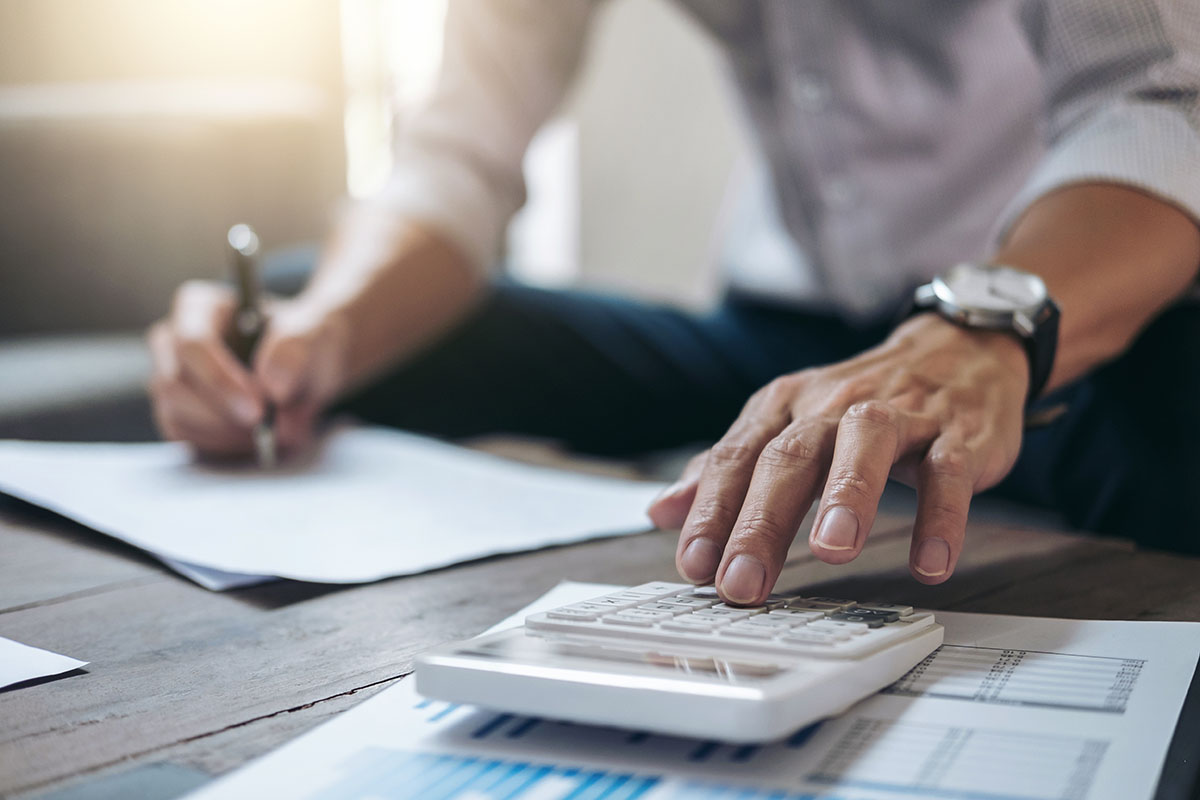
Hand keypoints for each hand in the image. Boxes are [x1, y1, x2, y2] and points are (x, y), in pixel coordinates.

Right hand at [147, 281, 348, 456]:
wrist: (309, 368)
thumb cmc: (306, 342)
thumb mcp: (314, 335)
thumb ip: (295, 351)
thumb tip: (273, 386)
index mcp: (200, 306)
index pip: (191, 344)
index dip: (220, 381)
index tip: (257, 410)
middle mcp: (173, 340)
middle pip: (175, 384)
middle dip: (223, 416)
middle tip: (269, 432)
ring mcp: (170, 377)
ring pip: (175, 414)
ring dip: (224, 434)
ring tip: (270, 435)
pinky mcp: (177, 410)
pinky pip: (184, 435)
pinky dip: (220, 445)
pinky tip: (253, 440)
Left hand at [647, 314, 1028, 602]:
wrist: (956, 351)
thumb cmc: (860, 401)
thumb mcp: (786, 424)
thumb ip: (727, 468)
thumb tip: (663, 511)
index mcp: (784, 407)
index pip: (736, 457)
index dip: (710, 511)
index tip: (694, 565)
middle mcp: (833, 406)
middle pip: (789, 457)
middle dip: (761, 522)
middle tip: (742, 580)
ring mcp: (899, 416)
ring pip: (865, 445)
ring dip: (847, 496)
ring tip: (831, 552)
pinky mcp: (956, 434)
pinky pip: (948, 472)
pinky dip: (941, 517)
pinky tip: (928, 563)